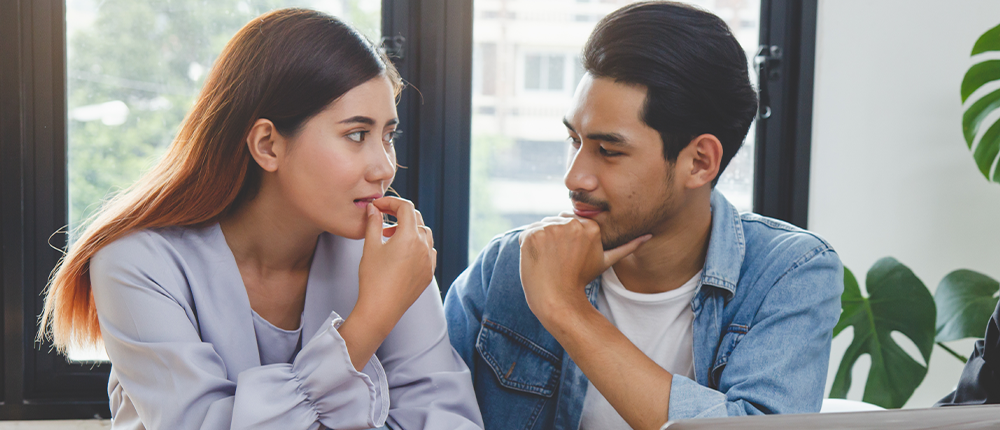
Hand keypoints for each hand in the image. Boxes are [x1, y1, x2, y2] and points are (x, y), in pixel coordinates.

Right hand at [357, 197, 436, 322]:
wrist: (380, 310)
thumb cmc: (373, 279)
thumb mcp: (370, 247)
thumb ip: (373, 223)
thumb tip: (373, 209)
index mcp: (409, 236)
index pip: (405, 207)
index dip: (390, 202)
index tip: (377, 206)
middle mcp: (424, 246)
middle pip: (416, 218)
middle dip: (399, 214)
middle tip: (382, 216)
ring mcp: (429, 260)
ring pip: (424, 234)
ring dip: (409, 229)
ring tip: (390, 236)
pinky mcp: (429, 273)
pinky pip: (428, 251)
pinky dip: (418, 245)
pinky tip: (403, 252)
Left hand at [518, 214, 649, 324]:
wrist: (557, 299)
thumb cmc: (580, 280)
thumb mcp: (605, 261)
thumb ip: (626, 246)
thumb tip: (648, 235)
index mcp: (590, 226)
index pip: (571, 221)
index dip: (566, 238)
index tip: (567, 255)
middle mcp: (572, 224)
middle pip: (556, 221)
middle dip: (554, 237)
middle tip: (558, 260)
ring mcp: (551, 228)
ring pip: (542, 226)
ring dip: (541, 241)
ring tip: (549, 260)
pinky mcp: (533, 235)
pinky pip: (527, 232)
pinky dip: (529, 245)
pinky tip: (537, 259)